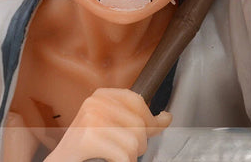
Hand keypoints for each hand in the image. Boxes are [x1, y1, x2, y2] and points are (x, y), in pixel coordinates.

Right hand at [44, 88, 171, 161]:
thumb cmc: (85, 148)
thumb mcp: (108, 125)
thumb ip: (134, 119)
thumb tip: (165, 118)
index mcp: (100, 96)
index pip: (136, 100)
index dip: (151, 117)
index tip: (159, 124)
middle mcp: (95, 103)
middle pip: (139, 124)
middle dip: (139, 144)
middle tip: (125, 152)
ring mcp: (92, 119)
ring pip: (134, 142)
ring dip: (130, 157)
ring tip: (114, 157)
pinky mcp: (89, 138)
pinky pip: (124, 155)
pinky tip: (110, 161)